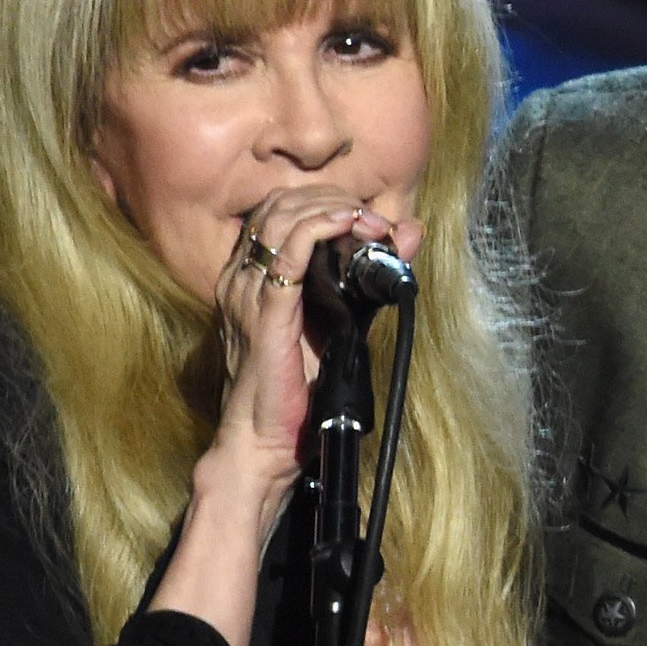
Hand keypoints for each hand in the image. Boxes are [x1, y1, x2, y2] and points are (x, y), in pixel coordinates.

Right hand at [149, 191, 423, 645]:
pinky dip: (325, 228)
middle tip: (374, 217)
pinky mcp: (265, 313)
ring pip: (285, 216)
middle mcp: (240, 278)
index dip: (325, 200)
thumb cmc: (295, 397)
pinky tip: (352, 227)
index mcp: (249, 280)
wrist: (263, 448)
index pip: (278, 210)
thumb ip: (366, 281)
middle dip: (334, 197)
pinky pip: (293, 251)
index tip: (369, 217)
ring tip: (372, 223)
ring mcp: (247, 293)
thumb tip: (406, 236)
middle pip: (281, 203)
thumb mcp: (338, 328)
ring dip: (335, 208)